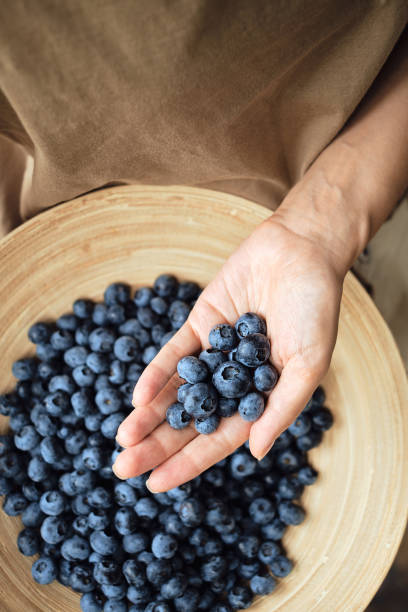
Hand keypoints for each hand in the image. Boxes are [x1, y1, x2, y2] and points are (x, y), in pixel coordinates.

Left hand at [113, 205, 345, 491]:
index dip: (189, 462)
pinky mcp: (200, 324)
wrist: (300, 250)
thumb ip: (283, 407)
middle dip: (158, 444)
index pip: (220, 438)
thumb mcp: (309, 363)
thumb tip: (253, 452)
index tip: (156, 484)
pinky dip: (157, 373)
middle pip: (191, 419)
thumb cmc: (315, 308)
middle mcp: (234, 379)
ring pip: (177, 390)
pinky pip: (174, 353)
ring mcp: (214, 352)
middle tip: (123, 468)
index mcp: (262, 396)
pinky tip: (137, 396)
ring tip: (122, 439)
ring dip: (149, 414)